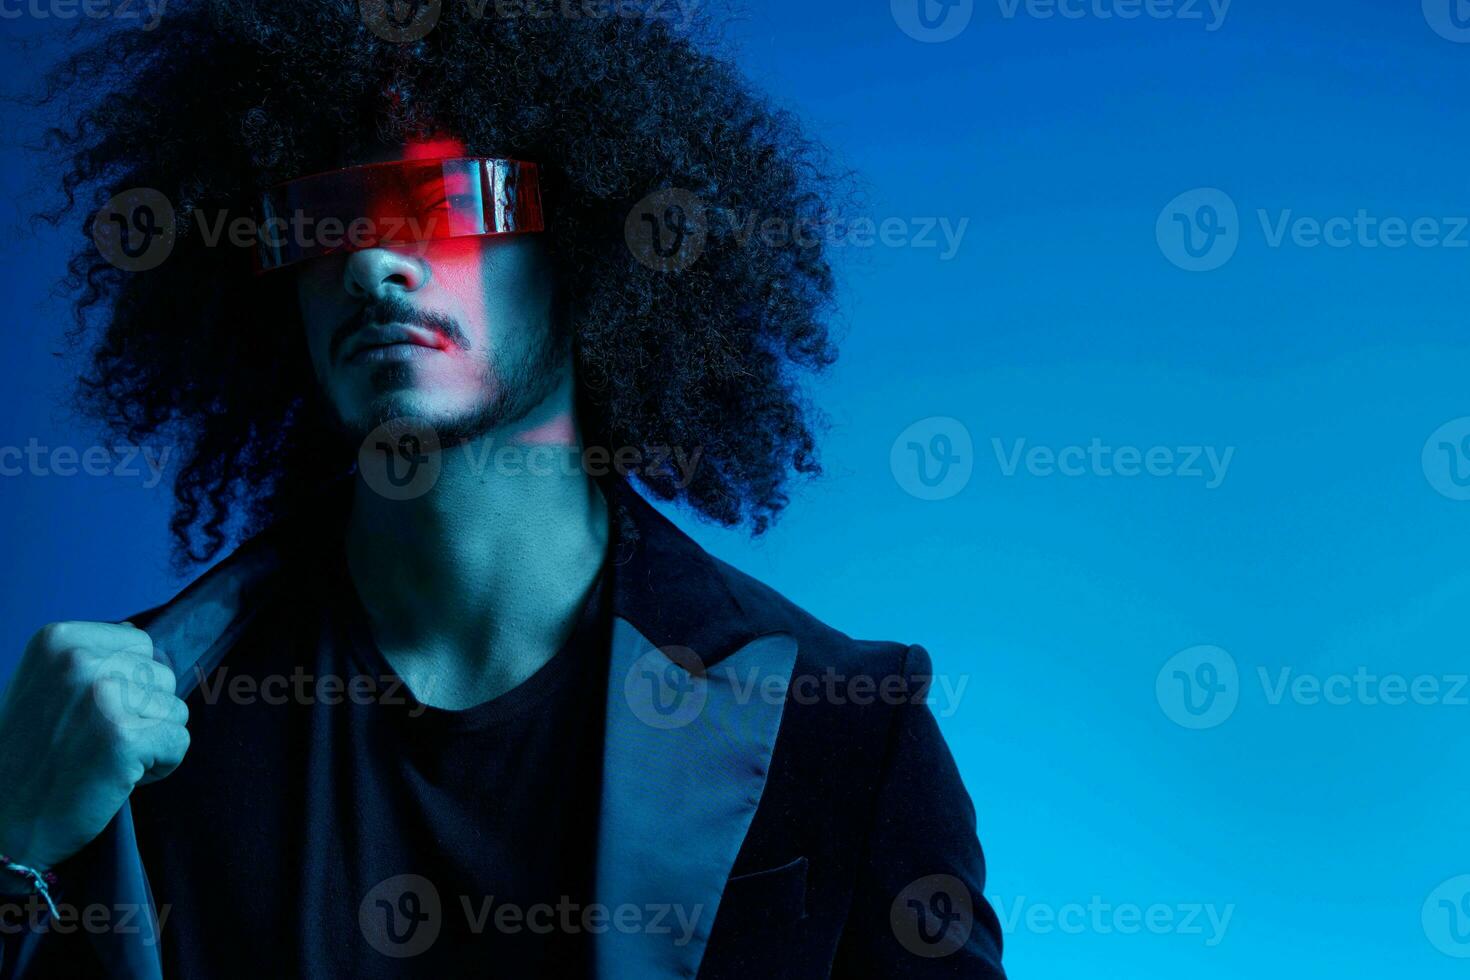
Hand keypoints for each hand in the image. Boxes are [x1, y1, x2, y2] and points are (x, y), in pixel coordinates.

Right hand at [0, 622, 188, 877]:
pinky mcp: (125, 737)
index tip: (91, 713)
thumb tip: (140, 635)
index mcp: (58, 640)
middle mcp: (79, 660)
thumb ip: (90, 659)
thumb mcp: (43, 686)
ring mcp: (103, 696)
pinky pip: (179, 742)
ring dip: (151, 740)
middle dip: (143, 713)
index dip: (129, 683)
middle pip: (162, 676)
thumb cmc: (28, 755)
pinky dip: (160, 766)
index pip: (141, 645)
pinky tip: (118, 777)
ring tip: (103, 758)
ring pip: (175, 709)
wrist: (2, 821)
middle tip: (96, 742)